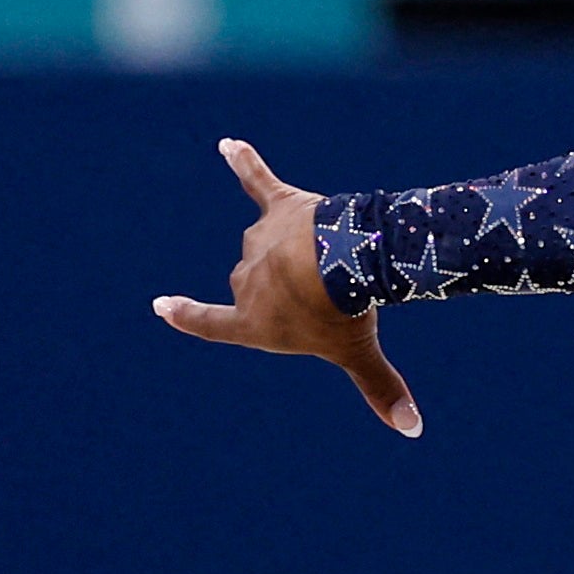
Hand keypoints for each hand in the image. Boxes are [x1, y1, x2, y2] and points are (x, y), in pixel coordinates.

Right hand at [154, 137, 421, 436]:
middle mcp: (246, 279)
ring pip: (273, 243)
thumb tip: (412, 429)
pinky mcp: (279, 205)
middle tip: (330, 295)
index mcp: (253, 321)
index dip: (186, 315)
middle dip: (290, 288)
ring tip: (337, 261)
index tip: (161, 304)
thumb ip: (381, 390)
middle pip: (260, 284)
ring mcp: (258, 240)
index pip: (210, 321)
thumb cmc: (342, 314)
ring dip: (301, 250)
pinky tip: (229, 144)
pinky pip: (257, 180)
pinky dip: (244, 161)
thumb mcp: (358, 355)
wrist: (340, 262)